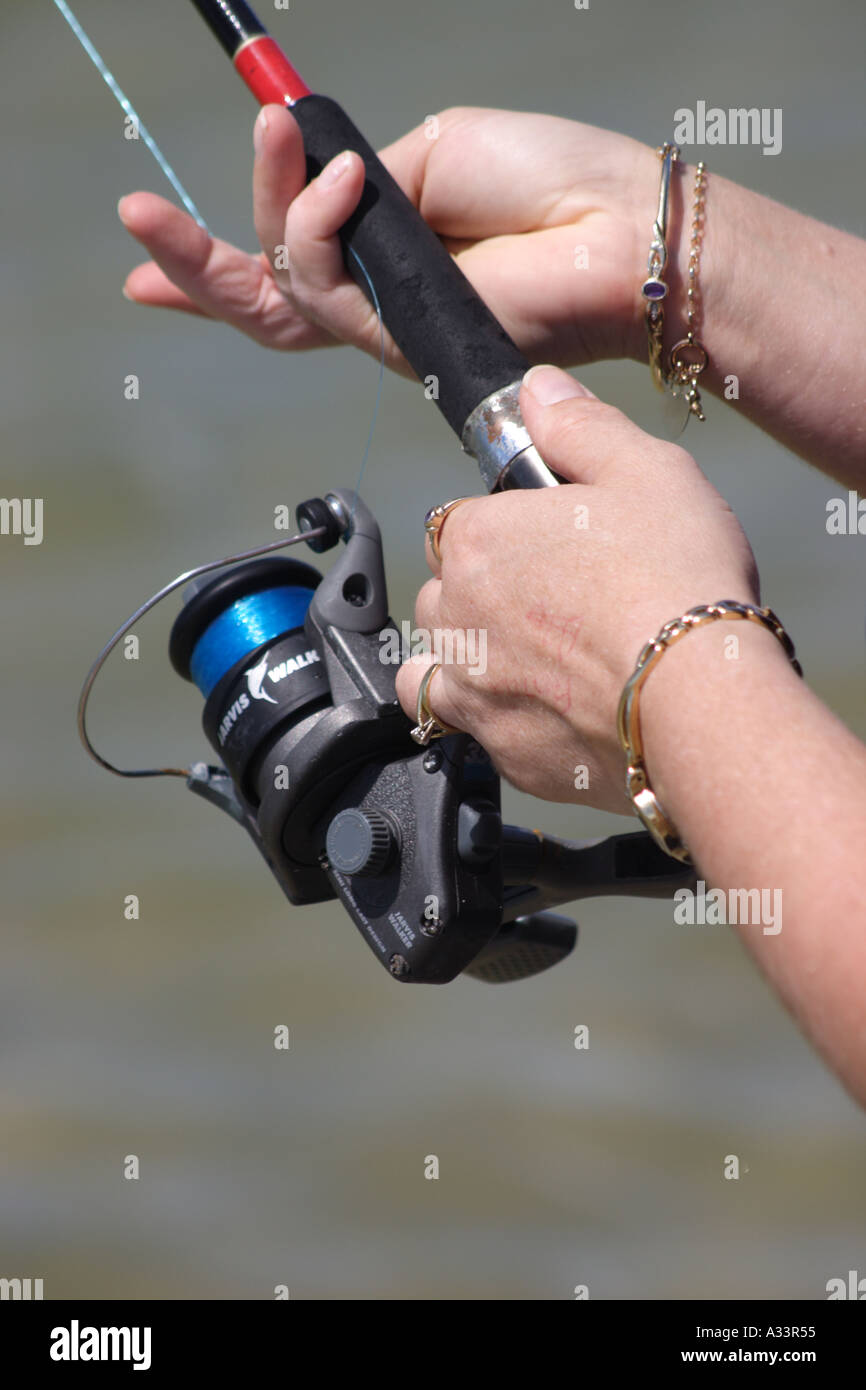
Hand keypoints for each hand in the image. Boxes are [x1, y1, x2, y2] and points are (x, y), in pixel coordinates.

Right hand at [118, 106, 658, 373]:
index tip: (143, 256)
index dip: (211, 264)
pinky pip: (322, 291)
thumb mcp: (431, 151)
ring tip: (273, 134)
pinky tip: (344, 182)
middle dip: (189, 261)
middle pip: (259, 298)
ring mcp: (382, 327)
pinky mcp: (398, 343)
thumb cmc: (546, 180)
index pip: (285, 262)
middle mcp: (374, 297)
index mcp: (382, 248)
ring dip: (267, 205)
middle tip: (134, 215)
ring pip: (279, 290)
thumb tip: (315, 184)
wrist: (610, 229)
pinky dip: (317, 226)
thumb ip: (359, 181)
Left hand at [394, 365, 759, 811]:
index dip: (506, 530)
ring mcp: (472, 690)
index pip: (458, 523)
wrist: (702, 700)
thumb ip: (577, 425)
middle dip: (483, 594)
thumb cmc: (676, 576)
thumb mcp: (644, 469)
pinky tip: (546, 712)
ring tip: (537, 661)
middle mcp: (455, 615)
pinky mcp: (503, 753)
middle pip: (444, 593)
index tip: (552, 544)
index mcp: (476, 539)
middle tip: (560, 601)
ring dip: (471, 659)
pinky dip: (495, 721)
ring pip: (437, 666)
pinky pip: (473, 732)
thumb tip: (534, 389)